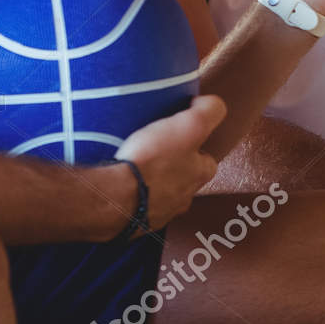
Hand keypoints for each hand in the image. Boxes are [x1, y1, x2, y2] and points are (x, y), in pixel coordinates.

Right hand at [111, 94, 224, 235]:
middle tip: (154, 148)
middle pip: (183, 177)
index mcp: (199, 175)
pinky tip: (118, 181)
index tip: (180, 134)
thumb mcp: (190, 125)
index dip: (196, 144)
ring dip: (149, 180)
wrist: (114, 197)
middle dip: (172, 164)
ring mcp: (158, 212)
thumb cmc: (152, 162)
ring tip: (133, 164)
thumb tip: (210, 103)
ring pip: (159, 193)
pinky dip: (129, 194)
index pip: (207, 159)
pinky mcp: (133, 220)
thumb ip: (209, 111)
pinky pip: (134, 205)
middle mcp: (183, 198)